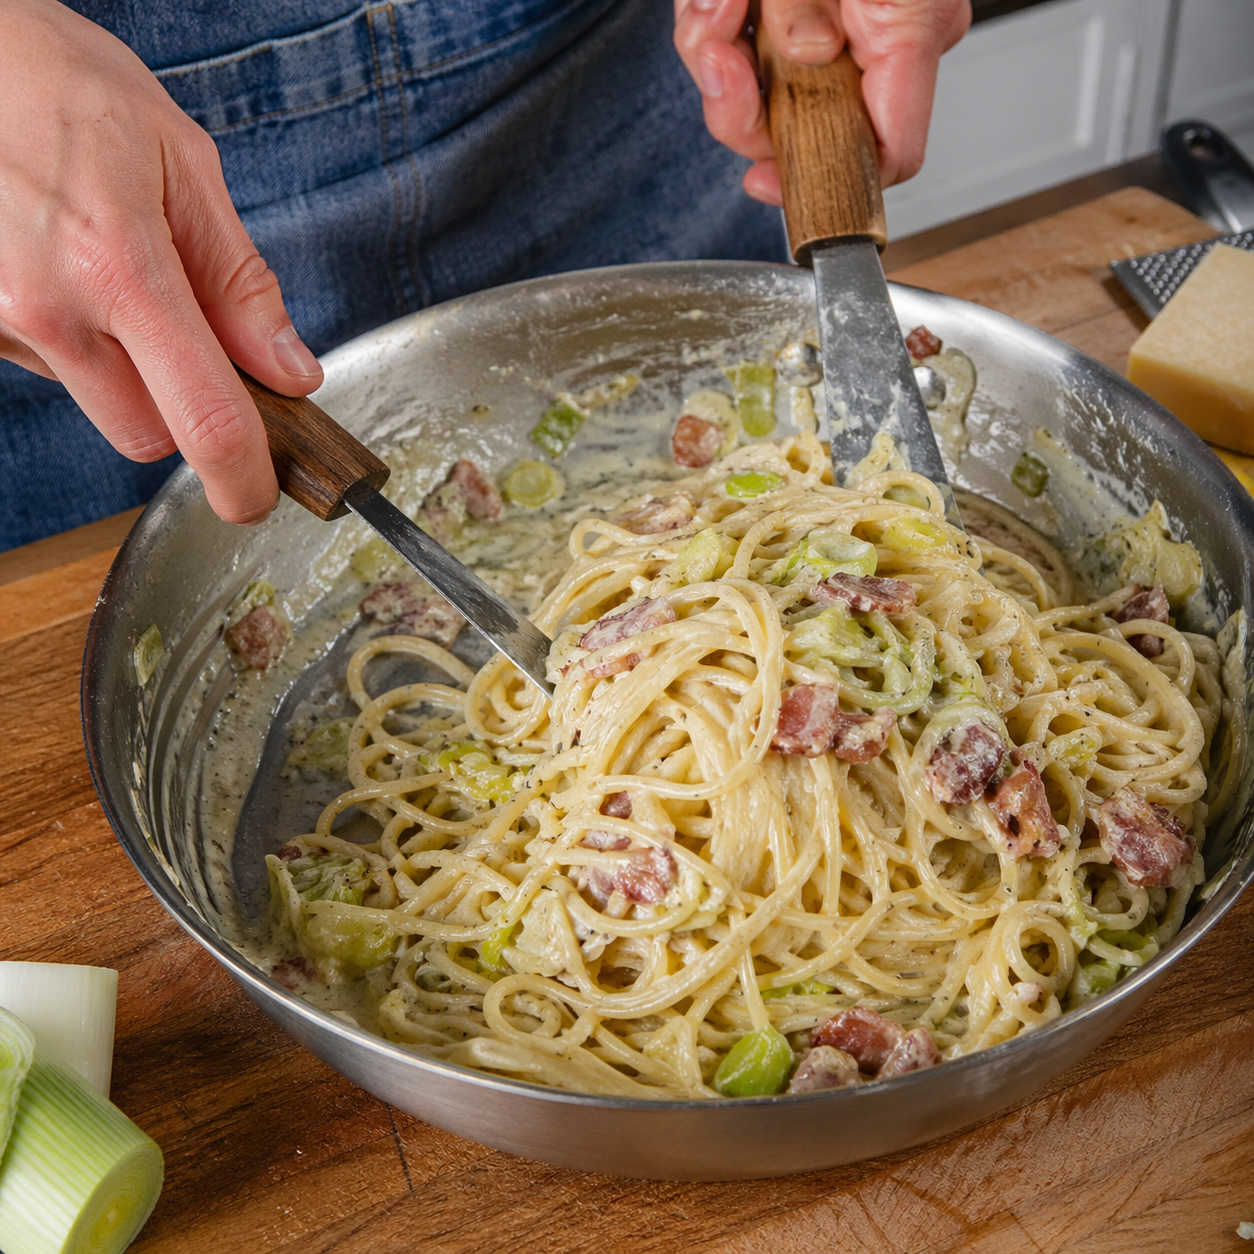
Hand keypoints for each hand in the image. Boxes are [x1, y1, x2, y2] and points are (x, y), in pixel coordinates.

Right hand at [0, 0, 322, 524]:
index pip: (204, 420)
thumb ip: (240, 281)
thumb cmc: (58, 81)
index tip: (259, 494)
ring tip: (107, 267)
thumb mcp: (180, 162)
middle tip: (192, 341)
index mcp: (120, 269)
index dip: (244, 477)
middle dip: (183, 409)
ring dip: (122, 366)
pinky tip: (62, 267)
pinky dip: (71, 337)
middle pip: (148, 435)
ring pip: (95, 401)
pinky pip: (45, 364)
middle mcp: (48, 309)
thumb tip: (290, 371)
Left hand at [674, 0, 970, 204]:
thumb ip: (808, 3)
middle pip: (809, 134)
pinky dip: (720, 28)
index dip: (829, 181)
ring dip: (719, 57)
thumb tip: (804, 53)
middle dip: (743, 106)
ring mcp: (841, 34)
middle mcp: (882, 43)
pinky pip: (752, 56)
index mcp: (912, 31)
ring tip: (718, 2)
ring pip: (769, 98)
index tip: (766, 181)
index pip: (889, 154)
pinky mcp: (801, 21)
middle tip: (718, 54)